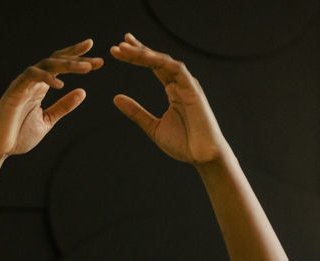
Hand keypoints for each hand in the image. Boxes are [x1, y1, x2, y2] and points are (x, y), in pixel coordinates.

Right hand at [0, 39, 102, 157]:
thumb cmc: (18, 136)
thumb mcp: (47, 121)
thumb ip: (63, 107)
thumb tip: (83, 92)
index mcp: (40, 87)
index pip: (60, 66)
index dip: (77, 59)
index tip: (98, 59)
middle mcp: (32, 82)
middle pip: (56, 60)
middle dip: (77, 57)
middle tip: (98, 60)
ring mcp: (23, 84)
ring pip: (47, 64)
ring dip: (68, 65)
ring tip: (86, 68)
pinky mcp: (14, 91)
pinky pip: (31, 76)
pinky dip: (46, 78)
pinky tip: (61, 84)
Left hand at [110, 34, 228, 164]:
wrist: (203, 156)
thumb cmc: (184, 144)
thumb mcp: (153, 126)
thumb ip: (136, 112)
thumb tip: (115, 98)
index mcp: (173, 90)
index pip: (153, 67)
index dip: (137, 57)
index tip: (118, 50)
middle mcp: (181, 83)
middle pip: (157, 60)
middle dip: (138, 51)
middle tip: (119, 45)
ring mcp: (188, 84)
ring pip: (164, 61)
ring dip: (145, 53)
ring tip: (125, 48)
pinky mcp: (193, 88)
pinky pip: (176, 69)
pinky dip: (160, 61)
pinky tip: (145, 56)